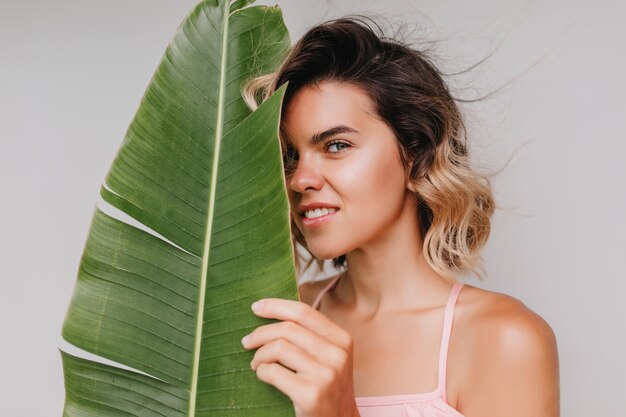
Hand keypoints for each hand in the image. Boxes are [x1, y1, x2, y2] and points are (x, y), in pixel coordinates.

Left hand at [241, 298, 360, 416]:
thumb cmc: (328, 388)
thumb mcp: (330, 357)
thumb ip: (311, 336)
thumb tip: (274, 312)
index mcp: (341, 339)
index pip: (303, 312)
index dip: (276, 306)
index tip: (256, 307)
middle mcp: (336, 354)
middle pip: (287, 329)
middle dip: (260, 333)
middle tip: (247, 342)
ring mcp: (325, 374)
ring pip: (278, 348)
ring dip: (259, 355)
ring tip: (256, 364)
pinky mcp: (310, 394)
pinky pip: (273, 372)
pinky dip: (261, 372)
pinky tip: (263, 376)